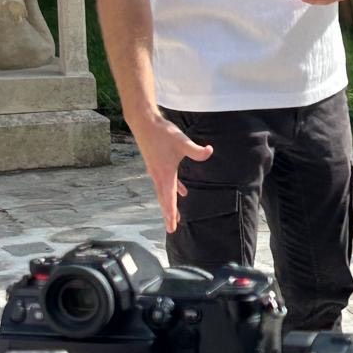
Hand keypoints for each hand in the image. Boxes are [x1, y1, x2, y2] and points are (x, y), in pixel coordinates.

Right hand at [132, 116, 212, 234]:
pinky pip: (165, 183)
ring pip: (163, 192)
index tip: (171, 226)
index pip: (169, 199)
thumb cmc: (162, 132)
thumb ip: (196, 150)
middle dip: (168, 214)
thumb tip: (209, 152)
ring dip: (169, 204)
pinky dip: (173, 190)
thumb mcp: (182, 141)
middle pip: (164, 200)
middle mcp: (158, 176)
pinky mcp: (156, 165)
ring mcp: (156, 171)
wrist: (144, 122)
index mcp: (165, 174)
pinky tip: (182, 192)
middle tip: (171, 229)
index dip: (171, 213)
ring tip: (175, 216)